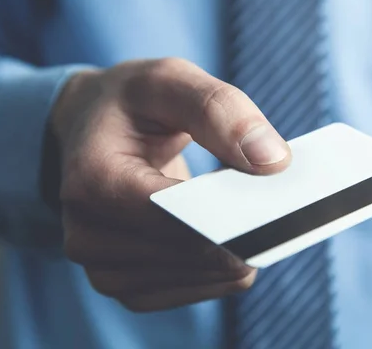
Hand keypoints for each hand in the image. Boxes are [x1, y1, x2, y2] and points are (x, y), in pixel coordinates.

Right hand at [51, 58, 290, 311]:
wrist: (91, 132)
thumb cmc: (130, 104)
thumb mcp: (168, 80)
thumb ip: (219, 109)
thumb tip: (273, 161)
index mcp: (93, 181)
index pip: (173, 217)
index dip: (233, 213)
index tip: (283, 203)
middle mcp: (88, 236)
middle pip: (194, 254)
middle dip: (246, 229)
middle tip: (281, 201)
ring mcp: (105, 270)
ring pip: (204, 279)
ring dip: (240, 249)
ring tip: (254, 211)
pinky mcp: (128, 287)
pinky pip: (199, 290)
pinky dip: (225, 266)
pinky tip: (234, 234)